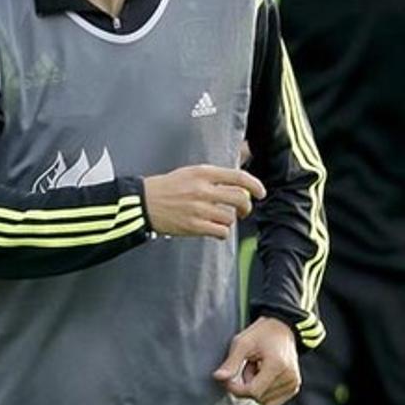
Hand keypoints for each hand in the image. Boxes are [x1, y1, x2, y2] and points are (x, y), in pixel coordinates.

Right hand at [143, 165, 265, 238]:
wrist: (143, 203)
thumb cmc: (166, 187)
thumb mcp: (189, 173)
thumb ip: (213, 175)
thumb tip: (238, 175)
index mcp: (202, 174)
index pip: (238, 177)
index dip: (255, 185)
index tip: (260, 192)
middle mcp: (202, 190)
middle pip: (240, 198)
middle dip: (246, 206)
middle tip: (243, 210)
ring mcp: (199, 209)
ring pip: (230, 217)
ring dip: (228, 219)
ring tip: (218, 218)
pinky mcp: (194, 226)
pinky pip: (221, 231)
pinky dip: (221, 232)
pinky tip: (214, 229)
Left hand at [214, 316, 300, 404]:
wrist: (282, 328)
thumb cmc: (260, 334)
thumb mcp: (242, 343)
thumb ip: (231, 363)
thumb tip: (218, 377)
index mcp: (277, 366)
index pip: (253, 391)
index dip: (236, 388)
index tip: (227, 379)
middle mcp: (290, 378)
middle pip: (258, 397)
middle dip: (245, 386)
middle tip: (246, 366)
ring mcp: (293, 384)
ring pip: (265, 401)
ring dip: (255, 388)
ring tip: (256, 368)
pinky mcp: (294, 387)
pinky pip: (272, 401)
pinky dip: (264, 391)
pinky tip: (263, 374)